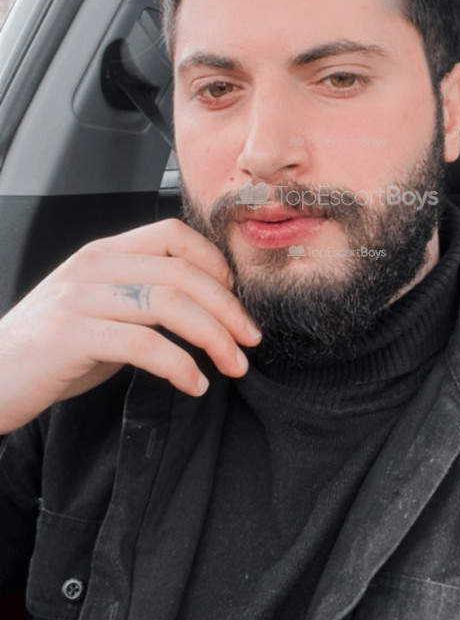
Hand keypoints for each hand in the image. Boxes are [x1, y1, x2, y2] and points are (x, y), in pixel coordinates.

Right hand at [0, 218, 260, 432]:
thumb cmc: (49, 351)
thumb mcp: (100, 311)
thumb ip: (143, 300)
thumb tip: (207, 310)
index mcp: (104, 253)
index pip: (174, 234)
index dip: (216, 263)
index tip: (238, 300)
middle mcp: (93, 266)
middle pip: (182, 272)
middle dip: (228, 308)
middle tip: (251, 341)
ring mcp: (80, 299)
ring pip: (170, 304)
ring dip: (214, 338)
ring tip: (233, 365)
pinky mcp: (71, 337)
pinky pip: (144, 345)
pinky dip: (180, 366)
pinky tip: (194, 385)